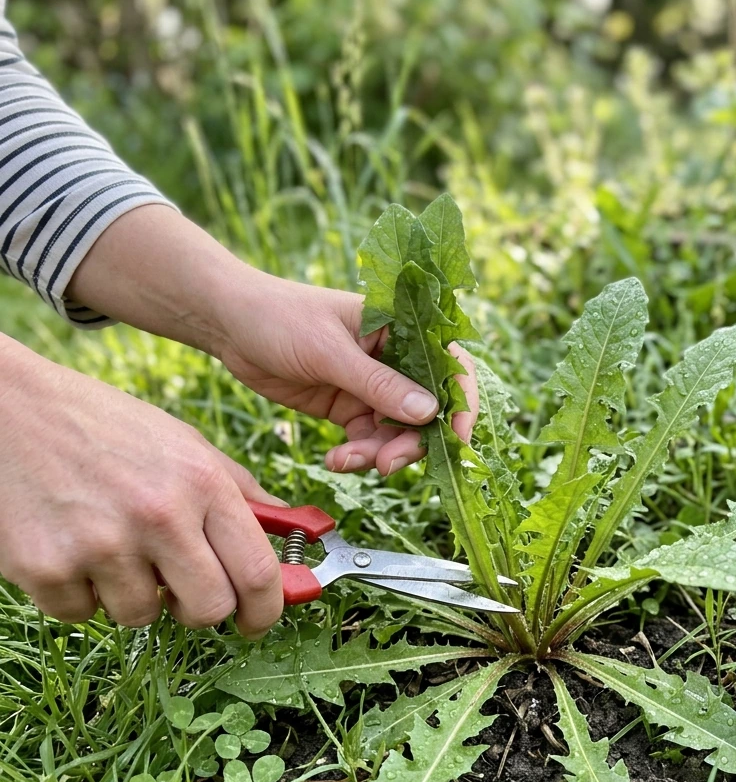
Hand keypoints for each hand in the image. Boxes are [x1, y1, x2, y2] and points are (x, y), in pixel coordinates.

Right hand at [0, 337, 285, 635]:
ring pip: (141, 615)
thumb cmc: (102, 425)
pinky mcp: (44, 568)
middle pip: (209, 609)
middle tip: (182, 589)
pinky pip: (81, 613)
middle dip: (200, 609)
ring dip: (132, 593)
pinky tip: (70, 545)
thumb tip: (292, 531)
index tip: (258, 619)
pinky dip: (78, 592)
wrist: (7, 407)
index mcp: (201, 483)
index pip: (258, 572)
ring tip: (112, 544)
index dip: (266, 608)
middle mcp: (158, 515)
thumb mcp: (184, 443)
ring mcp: (100, 544)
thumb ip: (238, 492)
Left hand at [65, 205, 479, 477]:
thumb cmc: (279, 317)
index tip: (456, 438)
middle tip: (387, 464)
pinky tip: (335, 460)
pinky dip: (356, 456)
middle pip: (426, 410)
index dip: (461, 403)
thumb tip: (429, 413)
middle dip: (411, 441)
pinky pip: (368, 441)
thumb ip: (378, 384)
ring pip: (397, 432)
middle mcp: (395, 358)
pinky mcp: (349, 407)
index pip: (450, 366)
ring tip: (347, 461)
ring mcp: (373, 386)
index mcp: (402, 328)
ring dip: (379, 454)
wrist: (228, 324)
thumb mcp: (329, 351)